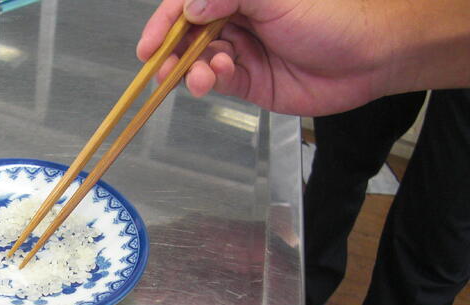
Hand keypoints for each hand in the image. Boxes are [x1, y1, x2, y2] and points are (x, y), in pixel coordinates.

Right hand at [137, 0, 469, 115]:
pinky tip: (214, 80)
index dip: (165, 21)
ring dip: (190, 69)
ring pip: (199, 60)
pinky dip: (209, 81)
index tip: (149, 44)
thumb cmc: (331, 17)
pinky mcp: (249, 82)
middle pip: (188, 34)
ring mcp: (241, 52)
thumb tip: (189, 8)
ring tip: (200, 76)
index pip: (190, 4)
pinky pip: (217, 81)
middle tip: (162, 67)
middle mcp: (236, 20)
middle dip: (172, 51)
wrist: (370, 58)